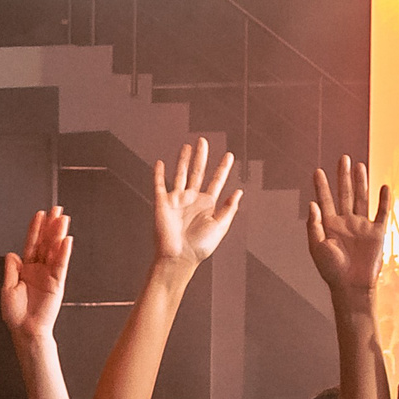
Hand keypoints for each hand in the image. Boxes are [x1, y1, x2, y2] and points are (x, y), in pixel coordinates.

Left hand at [0, 206, 72, 345]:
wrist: (26, 330)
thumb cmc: (15, 314)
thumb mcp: (7, 289)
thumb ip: (10, 270)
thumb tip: (12, 254)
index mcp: (26, 269)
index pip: (32, 244)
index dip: (35, 229)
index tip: (40, 214)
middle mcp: (39, 269)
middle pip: (46, 243)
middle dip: (51, 226)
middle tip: (57, 209)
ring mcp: (49, 275)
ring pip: (55, 250)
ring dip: (59, 234)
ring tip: (63, 219)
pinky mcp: (57, 283)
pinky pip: (61, 265)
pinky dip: (64, 252)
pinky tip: (66, 240)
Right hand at [154, 137, 242, 272]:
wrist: (179, 258)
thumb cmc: (200, 247)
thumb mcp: (220, 226)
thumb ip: (229, 208)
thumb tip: (239, 192)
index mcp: (207, 204)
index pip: (216, 181)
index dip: (223, 168)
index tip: (229, 155)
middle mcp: (192, 200)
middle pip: (197, 172)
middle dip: (201, 157)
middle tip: (203, 141)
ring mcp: (177, 200)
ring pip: (180, 174)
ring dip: (183, 160)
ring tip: (187, 146)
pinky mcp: (162, 203)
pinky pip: (160, 185)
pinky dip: (158, 174)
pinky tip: (160, 163)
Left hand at [306, 155, 390, 299]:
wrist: (351, 286)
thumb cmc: (332, 270)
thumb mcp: (317, 247)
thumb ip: (314, 225)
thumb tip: (312, 204)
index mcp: (330, 225)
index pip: (325, 201)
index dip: (322, 186)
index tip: (317, 171)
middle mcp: (346, 222)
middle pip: (344, 194)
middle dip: (343, 177)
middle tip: (342, 158)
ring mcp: (362, 226)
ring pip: (362, 198)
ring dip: (361, 182)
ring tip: (359, 166)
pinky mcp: (377, 232)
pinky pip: (381, 213)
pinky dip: (384, 200)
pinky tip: (384, 187)